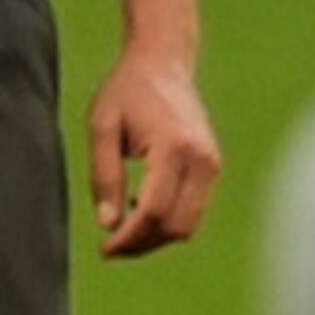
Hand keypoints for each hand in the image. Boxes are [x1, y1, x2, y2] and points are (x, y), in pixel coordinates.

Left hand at [88, 45, 220, 257]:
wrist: (163, 64)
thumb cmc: (126, 91)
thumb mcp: (102, 128)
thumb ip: (104, 177)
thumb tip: (108, 224)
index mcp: (173, 147)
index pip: (153, 210)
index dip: (128, 237)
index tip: (103, 250)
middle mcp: (201, 159)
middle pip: (176, 225)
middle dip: (143, 243)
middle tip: (110, 247)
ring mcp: (212, 164)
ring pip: (188, 223)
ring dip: (155, 236)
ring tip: (122, 231)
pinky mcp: (212, 167)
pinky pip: (193, 209)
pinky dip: (167, 220)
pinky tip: (139, 209)